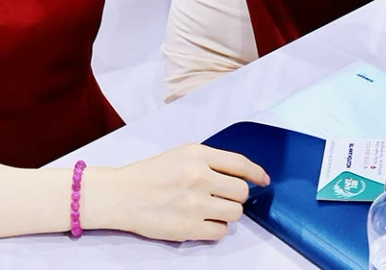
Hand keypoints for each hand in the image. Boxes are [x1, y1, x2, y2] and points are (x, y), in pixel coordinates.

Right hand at [84, 145, 265, 241]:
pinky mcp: (188, 227)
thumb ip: (209, 163)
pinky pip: (220, 232)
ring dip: (227, 213)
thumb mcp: (181, 156)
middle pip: (241, 192)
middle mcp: (198, 176)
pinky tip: (202, 222)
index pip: (240, 163)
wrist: (121, 195)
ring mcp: (194, 203)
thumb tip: (242, 177)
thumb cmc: (150, 175)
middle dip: (237, 196)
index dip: (256, 173)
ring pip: (235, 213)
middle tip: (224, 198)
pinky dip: (215, 229)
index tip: (263, 180)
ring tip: (210, 210)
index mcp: (197, 154)